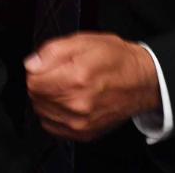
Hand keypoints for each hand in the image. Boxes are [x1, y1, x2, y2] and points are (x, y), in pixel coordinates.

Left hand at [25, 32, 159, 141]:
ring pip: (42, 111)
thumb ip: (51, 51)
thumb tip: (31, 64)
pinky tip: (67, 102)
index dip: (37, 70)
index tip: (47, 66)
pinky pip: (51, 126)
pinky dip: (54, 114)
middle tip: (59, 74)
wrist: (142, 81)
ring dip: (47, 99)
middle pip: (36, 97)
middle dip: (42, 83)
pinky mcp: (84, 133)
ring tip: (65, 87)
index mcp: (77, 77)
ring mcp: (81, 122)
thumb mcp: (83, 41)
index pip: (33, 81)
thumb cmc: (116, 59)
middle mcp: (78, 103)